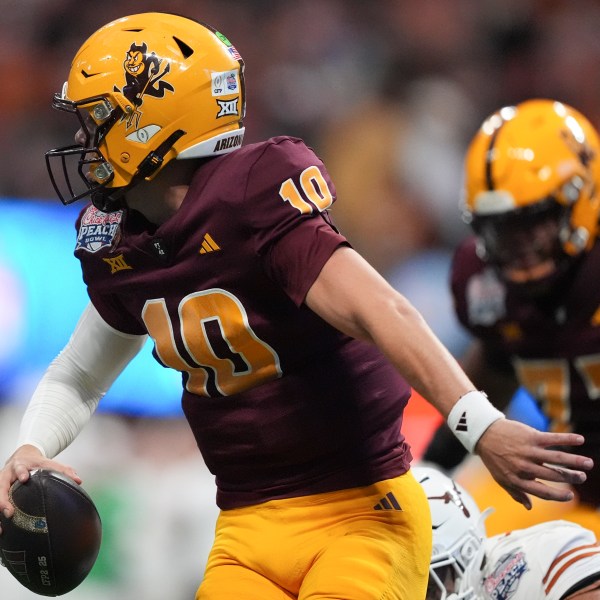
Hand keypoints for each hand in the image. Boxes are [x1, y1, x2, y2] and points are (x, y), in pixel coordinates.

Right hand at [0, 445, 80, 533]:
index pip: (19, 468)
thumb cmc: (35, 463)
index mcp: (19, 466)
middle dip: (2, 499)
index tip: (24, 478)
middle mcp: (6, 475)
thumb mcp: (48, 463)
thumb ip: (63, 471)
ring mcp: (0, 485)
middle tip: (9, 511)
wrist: (21, 456)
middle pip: (0, 486)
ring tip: (1, 529)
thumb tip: (79, 480)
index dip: (21, 473)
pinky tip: (1, 531)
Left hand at [475, 419, 592, 509]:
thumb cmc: (495, 458)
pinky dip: (567, 439)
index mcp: (518, 479)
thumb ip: (516, 493)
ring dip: (575, 461)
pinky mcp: (531, 436)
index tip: (570, 496)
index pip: (542, 492)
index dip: (558, 496)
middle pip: (553, 475)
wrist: (484, 434)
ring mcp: (529, 451)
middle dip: (570, 477)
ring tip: (588, 464)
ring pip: (556, 458)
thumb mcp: (501, 479)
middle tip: (582, 477)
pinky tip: (580, 440)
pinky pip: (552, 439)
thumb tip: (529, 507)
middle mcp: (525, 467)